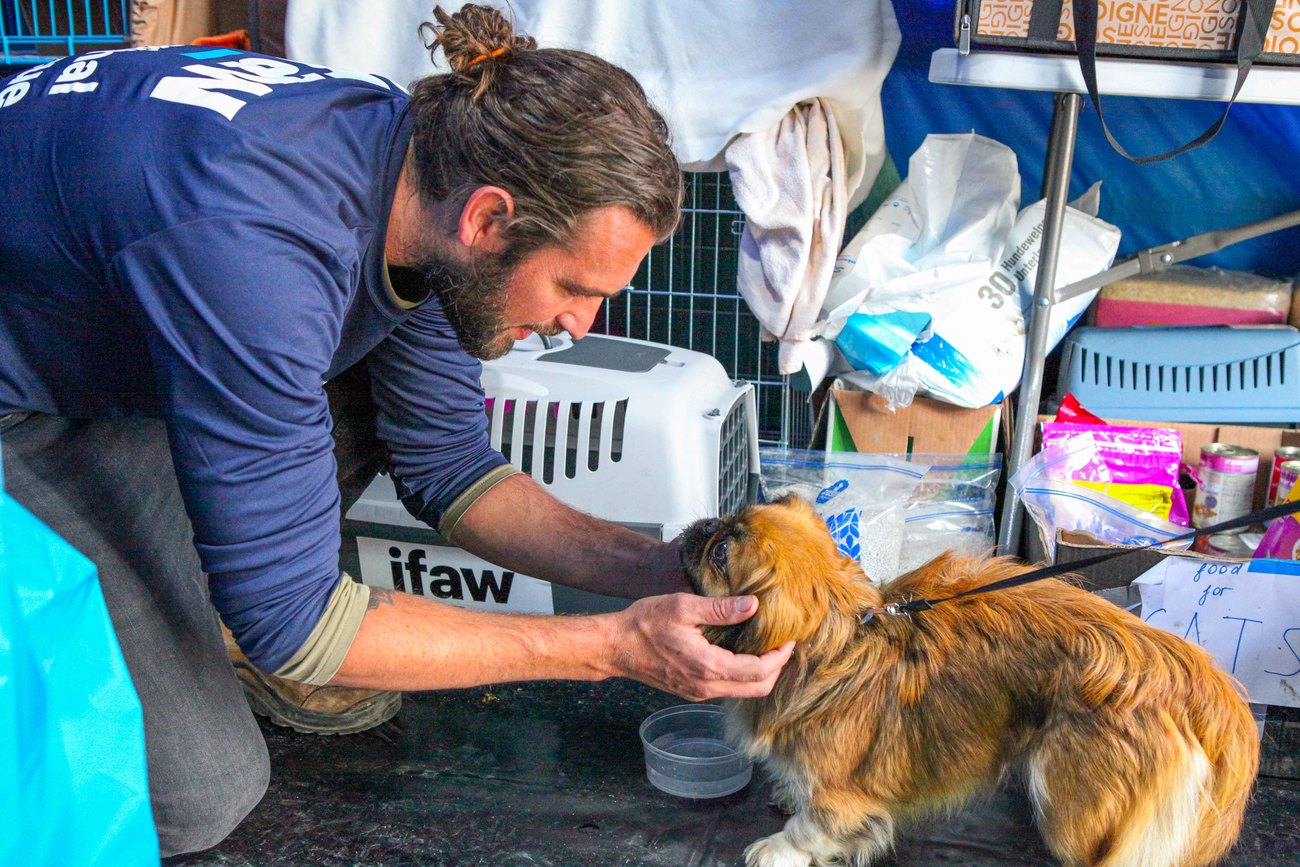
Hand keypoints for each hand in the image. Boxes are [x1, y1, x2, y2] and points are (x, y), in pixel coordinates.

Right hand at [604, 593, 794, 700]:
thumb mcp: (683, 607)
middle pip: (757, 689)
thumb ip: (720, 609)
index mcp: (709, 667)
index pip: (759, 671)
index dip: (780, 657)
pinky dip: (743, 675)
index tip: (790, 640)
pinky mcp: (691, 690)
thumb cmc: (644, 624)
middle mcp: (706, 687)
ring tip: (767, 647)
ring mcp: (698, 692)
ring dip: (760, 673)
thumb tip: (753, 606)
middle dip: (776, 669)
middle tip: (784, 646)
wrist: (615, 647)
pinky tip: (742, 653)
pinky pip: (727, 688)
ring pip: (742, 691)